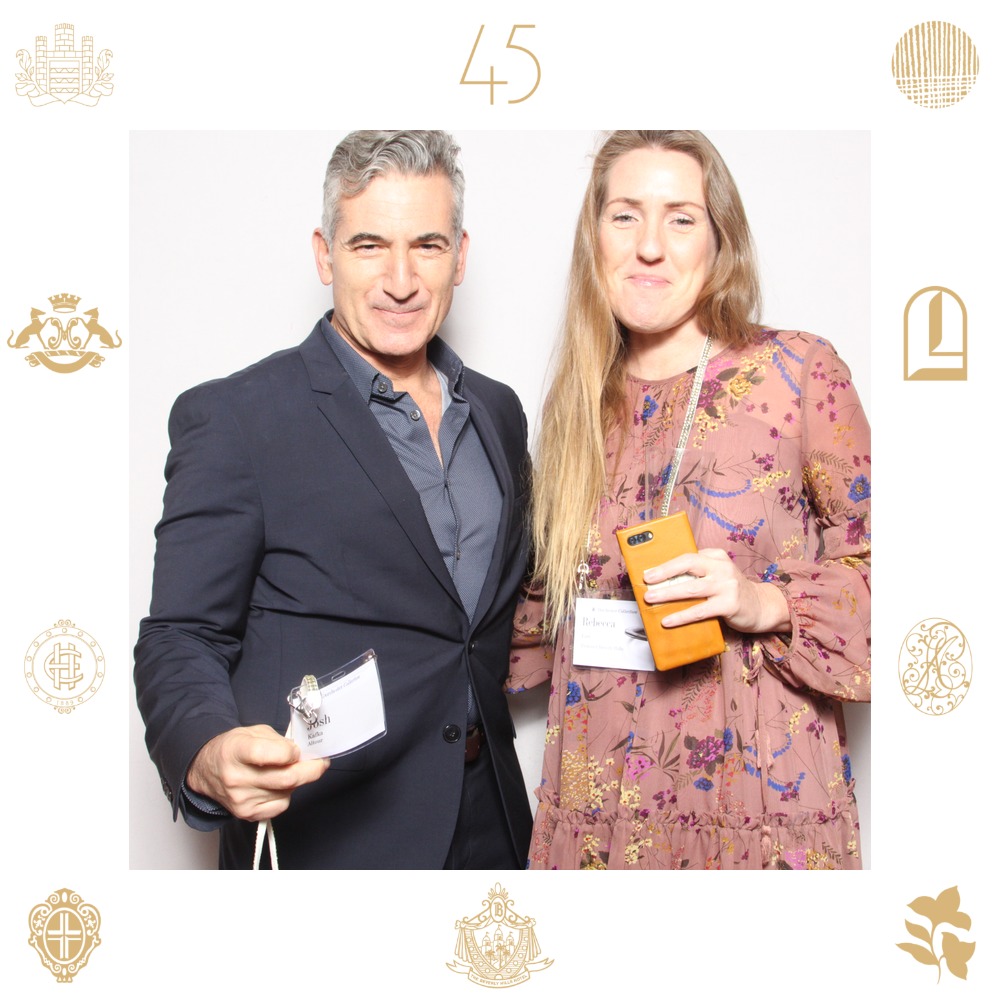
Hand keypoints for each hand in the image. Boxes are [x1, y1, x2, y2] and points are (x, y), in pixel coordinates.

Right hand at [186, 724, 328, 821]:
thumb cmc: (233, 748)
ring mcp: (241, 799)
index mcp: (236, 751)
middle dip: (311, 770)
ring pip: (287, 792)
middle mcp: (236, 777)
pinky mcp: (247, 813)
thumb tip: (301, 753)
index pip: (268, 754)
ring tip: (287, 770)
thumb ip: (278, 740)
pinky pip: (280, 806)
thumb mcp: (253, 732)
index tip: (297, 750)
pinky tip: (277, 785)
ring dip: (295, 781)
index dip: (290, 752)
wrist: (207, 769)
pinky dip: (286, 794)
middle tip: (320, 763)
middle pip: (285, 779)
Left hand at [642, 548, 790, 634]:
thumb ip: (698, 573)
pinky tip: (668, 621)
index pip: (687, 556)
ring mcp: (727, 586)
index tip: (648, 571)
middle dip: (663, 572)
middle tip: (646, 581)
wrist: (762, 606)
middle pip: (688, 566)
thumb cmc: (731, 591)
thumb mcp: (717, 574)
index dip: (666, 564)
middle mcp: (722, 568)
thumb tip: (663, 581)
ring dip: (668, 594)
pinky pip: (700, 611)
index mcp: (716, 556)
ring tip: (651, 599)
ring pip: (691, 588)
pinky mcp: (729, 605)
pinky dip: (681, 616)